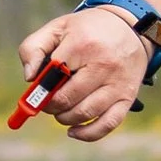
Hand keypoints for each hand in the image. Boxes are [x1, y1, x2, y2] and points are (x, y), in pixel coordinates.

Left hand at [16, 3, 152, 142]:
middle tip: (47, 102)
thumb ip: (33, 48)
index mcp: (82, 45)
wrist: (130, 26)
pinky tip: (74, 131)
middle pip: (68, 99)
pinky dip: (88, 134)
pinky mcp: (128, 97)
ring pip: (85, 113)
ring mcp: (117, 83)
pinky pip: (108, 124)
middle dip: (50, 106)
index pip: (53, 77)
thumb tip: (29, 78)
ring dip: (65, 118)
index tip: (36, 92)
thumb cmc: (88, 29)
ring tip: (60, 111)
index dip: (39, 89)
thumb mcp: (57, 27)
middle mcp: (103, 65)